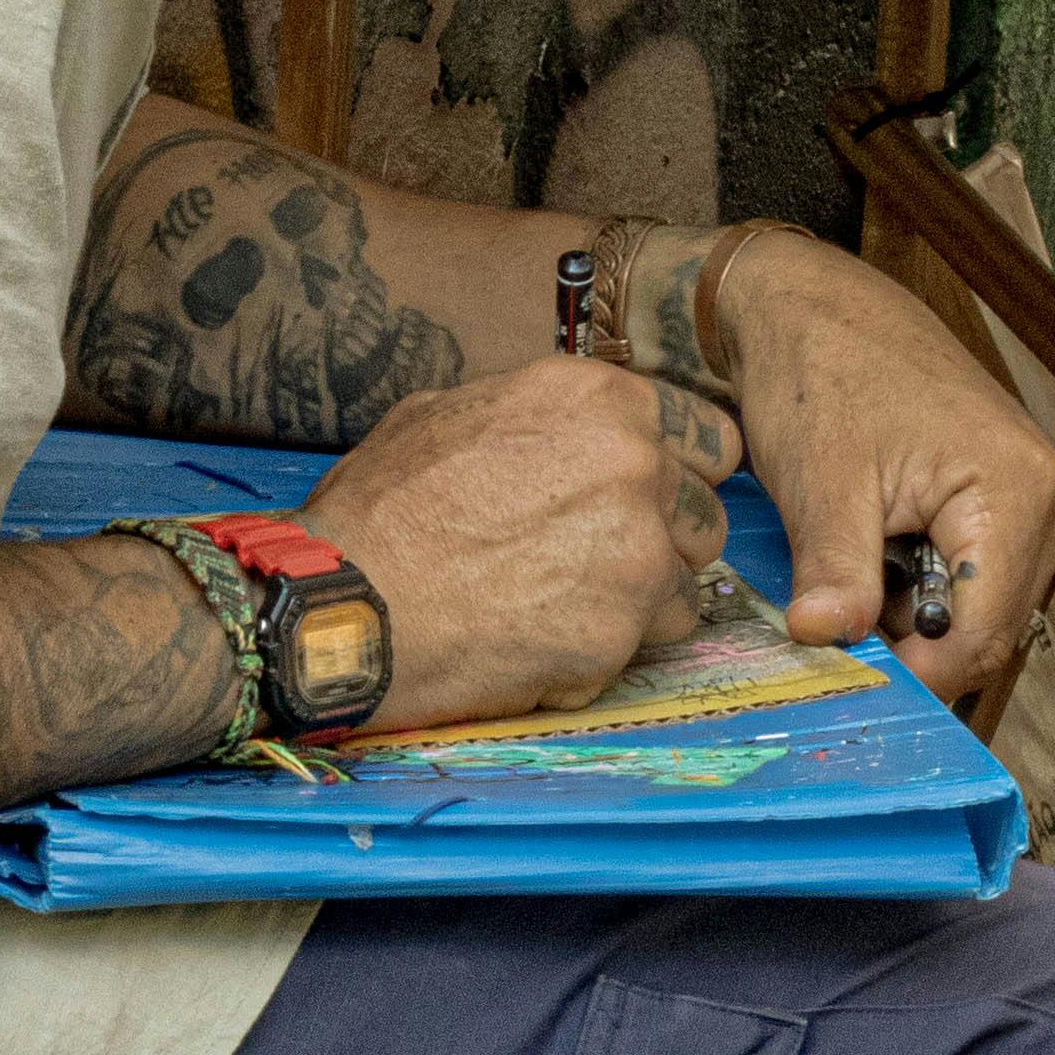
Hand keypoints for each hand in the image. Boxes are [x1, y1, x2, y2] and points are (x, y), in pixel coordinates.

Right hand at [304, 362, 738, 729]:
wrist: (346, 604)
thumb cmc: (380, 511)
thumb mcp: (447, 416)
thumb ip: (535, 418)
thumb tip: (560, 428)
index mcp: (597, 398)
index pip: (708, 438)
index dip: (677, 476)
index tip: (642, 503)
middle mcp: (634, 462)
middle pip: (704, 516)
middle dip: (662, 544)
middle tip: (590, 566)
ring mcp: (635, 550)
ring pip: (686, 589)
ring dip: (637, 607)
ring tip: (553, 609)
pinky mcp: (621, 630)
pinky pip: (640, 649)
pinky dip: (597, 655)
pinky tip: (530, 643)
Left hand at [715, 228, 1054, 705]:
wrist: (815, 312)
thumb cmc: (821, 376)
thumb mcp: (822, 484)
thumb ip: (835, 572)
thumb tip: (827, 641)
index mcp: (1020, 490)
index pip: (982, 634)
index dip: (914, 672)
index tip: (846, 677)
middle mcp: (1054, 499)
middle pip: (988, 632)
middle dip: (912, 641)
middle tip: (835, 615)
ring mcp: (1043, 501)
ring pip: (982, 613)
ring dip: (914, 614)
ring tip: (855, 563)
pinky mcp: (1019, 503)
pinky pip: (978, 582)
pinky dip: (922, 588)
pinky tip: (879, 550)